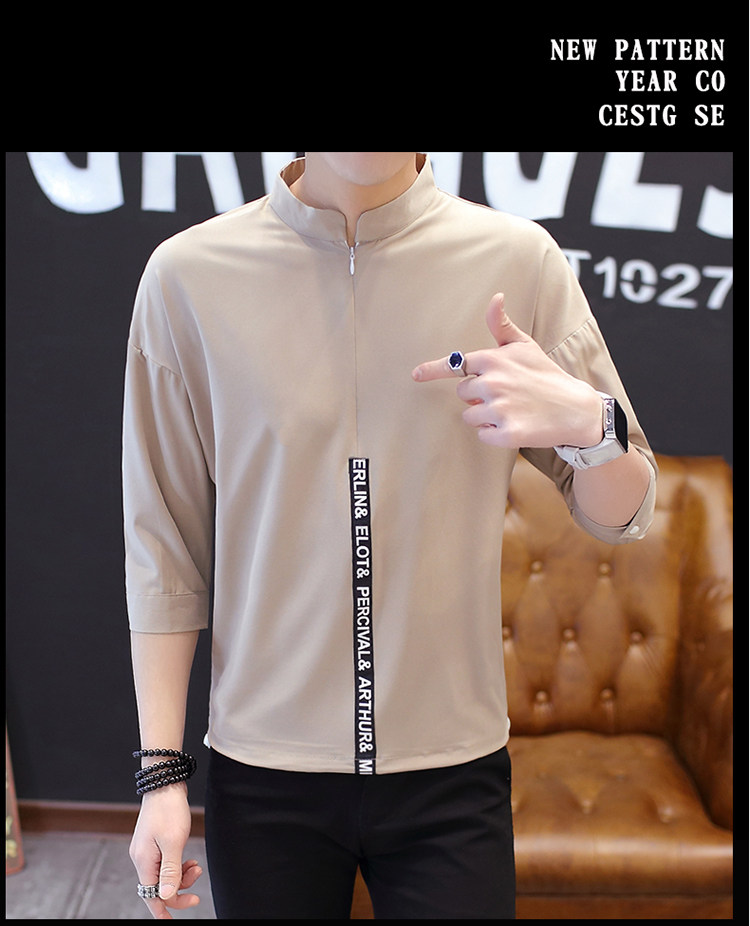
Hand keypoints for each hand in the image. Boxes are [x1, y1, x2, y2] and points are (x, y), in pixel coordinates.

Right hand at [129, 785, 201, 918]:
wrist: (165, 783)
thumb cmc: (169, 810)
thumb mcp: (173, 842)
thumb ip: (170, 871)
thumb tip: (165, 896)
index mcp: (144, 861)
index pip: (151, 896)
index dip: (164, 909)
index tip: (175, 920)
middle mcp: (142, 858)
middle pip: (158, 887)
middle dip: (178, 890)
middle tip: (198, 888)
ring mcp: (147, 850)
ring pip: (164, 875)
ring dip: (181, 876)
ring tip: (197, 867)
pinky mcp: (155, 842)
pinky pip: (166, 863)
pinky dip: (178, 865)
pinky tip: (190, 861)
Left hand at [412, 292, 602, 448]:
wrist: (575, 409)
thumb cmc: (546, 375)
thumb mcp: (525, 345)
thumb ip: (501, 325)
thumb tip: (495, 297)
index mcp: (492, 360)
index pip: (455, 365)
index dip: (434, 370)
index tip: (416, 375)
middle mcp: (492, 383)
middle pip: (462, 394)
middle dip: (477, 396)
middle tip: (504, 394)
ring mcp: (499, 408)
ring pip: (469, 415)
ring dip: (485, 416)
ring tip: (511, 409)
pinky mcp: (507, 433)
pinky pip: (482, 434)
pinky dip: (494, 433)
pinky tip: (515, 425)